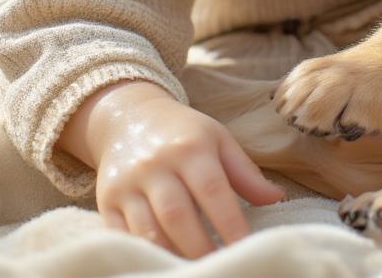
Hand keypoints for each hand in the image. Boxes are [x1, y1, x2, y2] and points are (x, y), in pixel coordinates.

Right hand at [63, 80, 283, 257]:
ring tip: (193, 271)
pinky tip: (161, 264)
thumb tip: (276, 198)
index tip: (245, 249)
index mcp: (191, 147)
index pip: (213, 189)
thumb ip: (245, 172)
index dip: (230, 223)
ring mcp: (128, 184)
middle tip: (220, 267)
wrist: (129, 119)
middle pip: (178, 214)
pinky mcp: (106, 201)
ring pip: (148, 230)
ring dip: (171, 256)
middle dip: (200, 248)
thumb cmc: (184, 134)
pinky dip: (142, 253)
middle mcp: (157, 164)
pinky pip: (121, 236)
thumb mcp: (218, 140)